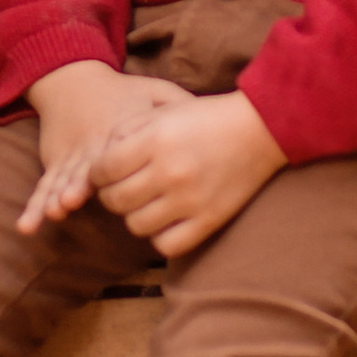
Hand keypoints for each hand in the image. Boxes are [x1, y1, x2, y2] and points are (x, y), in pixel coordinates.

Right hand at [17, 61, 184, 232]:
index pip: (119, 148)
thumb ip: (181, 106)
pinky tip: (28, 225)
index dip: (115, 163)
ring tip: (54, 210)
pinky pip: (45, 186)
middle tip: (72, 200)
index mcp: (119, 128)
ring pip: (63, 179)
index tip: (112, 179)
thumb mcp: (155, 92)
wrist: (75, 81)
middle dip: (78, 184)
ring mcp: (72, 154)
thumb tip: (216, 119)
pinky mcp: (57, 163)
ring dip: (57, 196)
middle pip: (86, 166)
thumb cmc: (124, 92)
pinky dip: (36, 205)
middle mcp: (92, 143)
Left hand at [90, 89, 286, 261]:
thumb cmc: (206, 117)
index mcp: (156, 141)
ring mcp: (190, 200)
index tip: (104, 172)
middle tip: (121, 187)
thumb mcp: (164, 111)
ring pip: (135, 226)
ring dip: (134, 215)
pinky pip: (166, 245)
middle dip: (110, 195)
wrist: (260, 129)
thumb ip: (128, 130)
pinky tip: (164, 219)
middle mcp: (170, 172)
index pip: (103, 170)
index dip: (96, 174)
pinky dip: (159, 236)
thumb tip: (100, 160)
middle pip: (115, 200)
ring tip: (144, 202)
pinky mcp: (209, 220)